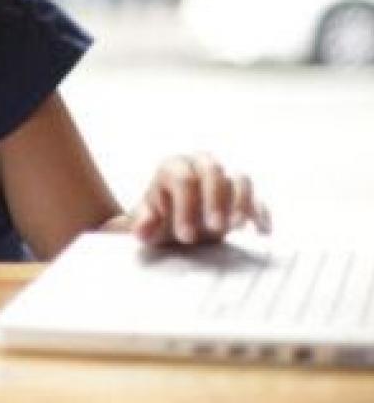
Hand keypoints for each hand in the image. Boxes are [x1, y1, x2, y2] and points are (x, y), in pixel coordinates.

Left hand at [131, 153, 270, 244]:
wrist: (172, 223)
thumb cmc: (157, 219)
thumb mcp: (145, 224)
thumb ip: (142, 224)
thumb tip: (141, 230)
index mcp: (173, 168)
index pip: (182, 179)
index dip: (185, 206)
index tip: (185, 235)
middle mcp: (200, 166)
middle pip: (213, 170)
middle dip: (215, 198)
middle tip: (214, 227)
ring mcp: (223, 180)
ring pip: (239, 179)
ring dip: (241, 202)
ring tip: (235, 227)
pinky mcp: (241, 197)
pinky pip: (257, 199)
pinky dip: (260, 213)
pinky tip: (261, 231)